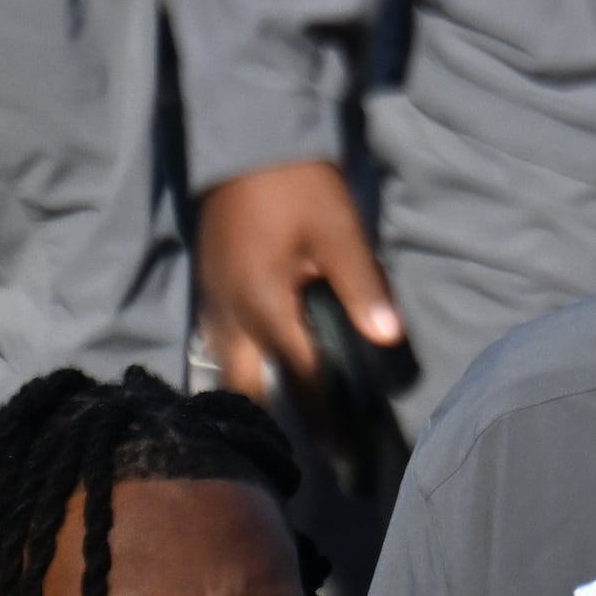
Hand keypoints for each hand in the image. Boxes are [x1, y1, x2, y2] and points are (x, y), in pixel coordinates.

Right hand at [196, 158, 402, 432]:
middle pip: (248, 391)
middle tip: (311, 453)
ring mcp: (212, 304)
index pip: (299, 378)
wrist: (244, 137)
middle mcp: (229, 316)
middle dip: (276, 425)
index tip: (340, 459)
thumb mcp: (339, 231)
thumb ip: (362, 287)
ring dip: (254, 401)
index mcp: (264, 306)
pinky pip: (220, 347)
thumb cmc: (297, 184)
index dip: (323, 420)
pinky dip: (242, 370)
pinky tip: (265, 379)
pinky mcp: (209, 290)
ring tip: (286, 431)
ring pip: (227, 372)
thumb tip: (387, 338)